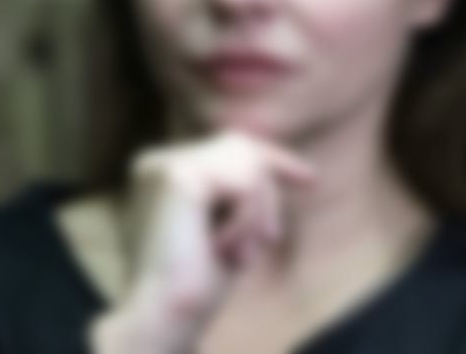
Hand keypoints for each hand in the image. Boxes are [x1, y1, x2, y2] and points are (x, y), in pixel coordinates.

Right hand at [89, 130, 315, 353]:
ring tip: (239, 255)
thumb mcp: (227, 224)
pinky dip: (247, 220)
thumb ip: (238, 189)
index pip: (226, 147)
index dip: (274, 159)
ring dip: (256, 215)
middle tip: (271, 239)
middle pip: (241, 148)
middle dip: (268, 196)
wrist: (168, 317)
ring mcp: (163, 164)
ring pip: (247, 164)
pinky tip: (224, 249)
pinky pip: (243, 184)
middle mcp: (155, 162)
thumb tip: (272, 158)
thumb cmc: (197, 283)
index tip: (311, 180)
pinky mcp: (177, 176)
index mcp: (158, 171)